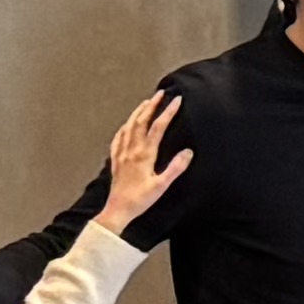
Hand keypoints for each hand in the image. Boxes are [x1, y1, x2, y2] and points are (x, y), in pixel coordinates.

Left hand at [96, 88, 193, 228]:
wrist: (118, 210)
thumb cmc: (140, 200)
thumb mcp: (161, 186)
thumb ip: (175, 168)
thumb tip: (188, 152)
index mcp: (144, 154)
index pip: (158, 127)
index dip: (168, 112)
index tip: (176, 100)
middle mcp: (132, 150)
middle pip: (141, 121)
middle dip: (151, 105)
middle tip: (160, 94)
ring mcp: (122, 153)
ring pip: (129, 126)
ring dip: (138, 112)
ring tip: (146, 103)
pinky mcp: (115, 160)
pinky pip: (118, 138)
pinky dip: (124, 127)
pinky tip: (126, 125)